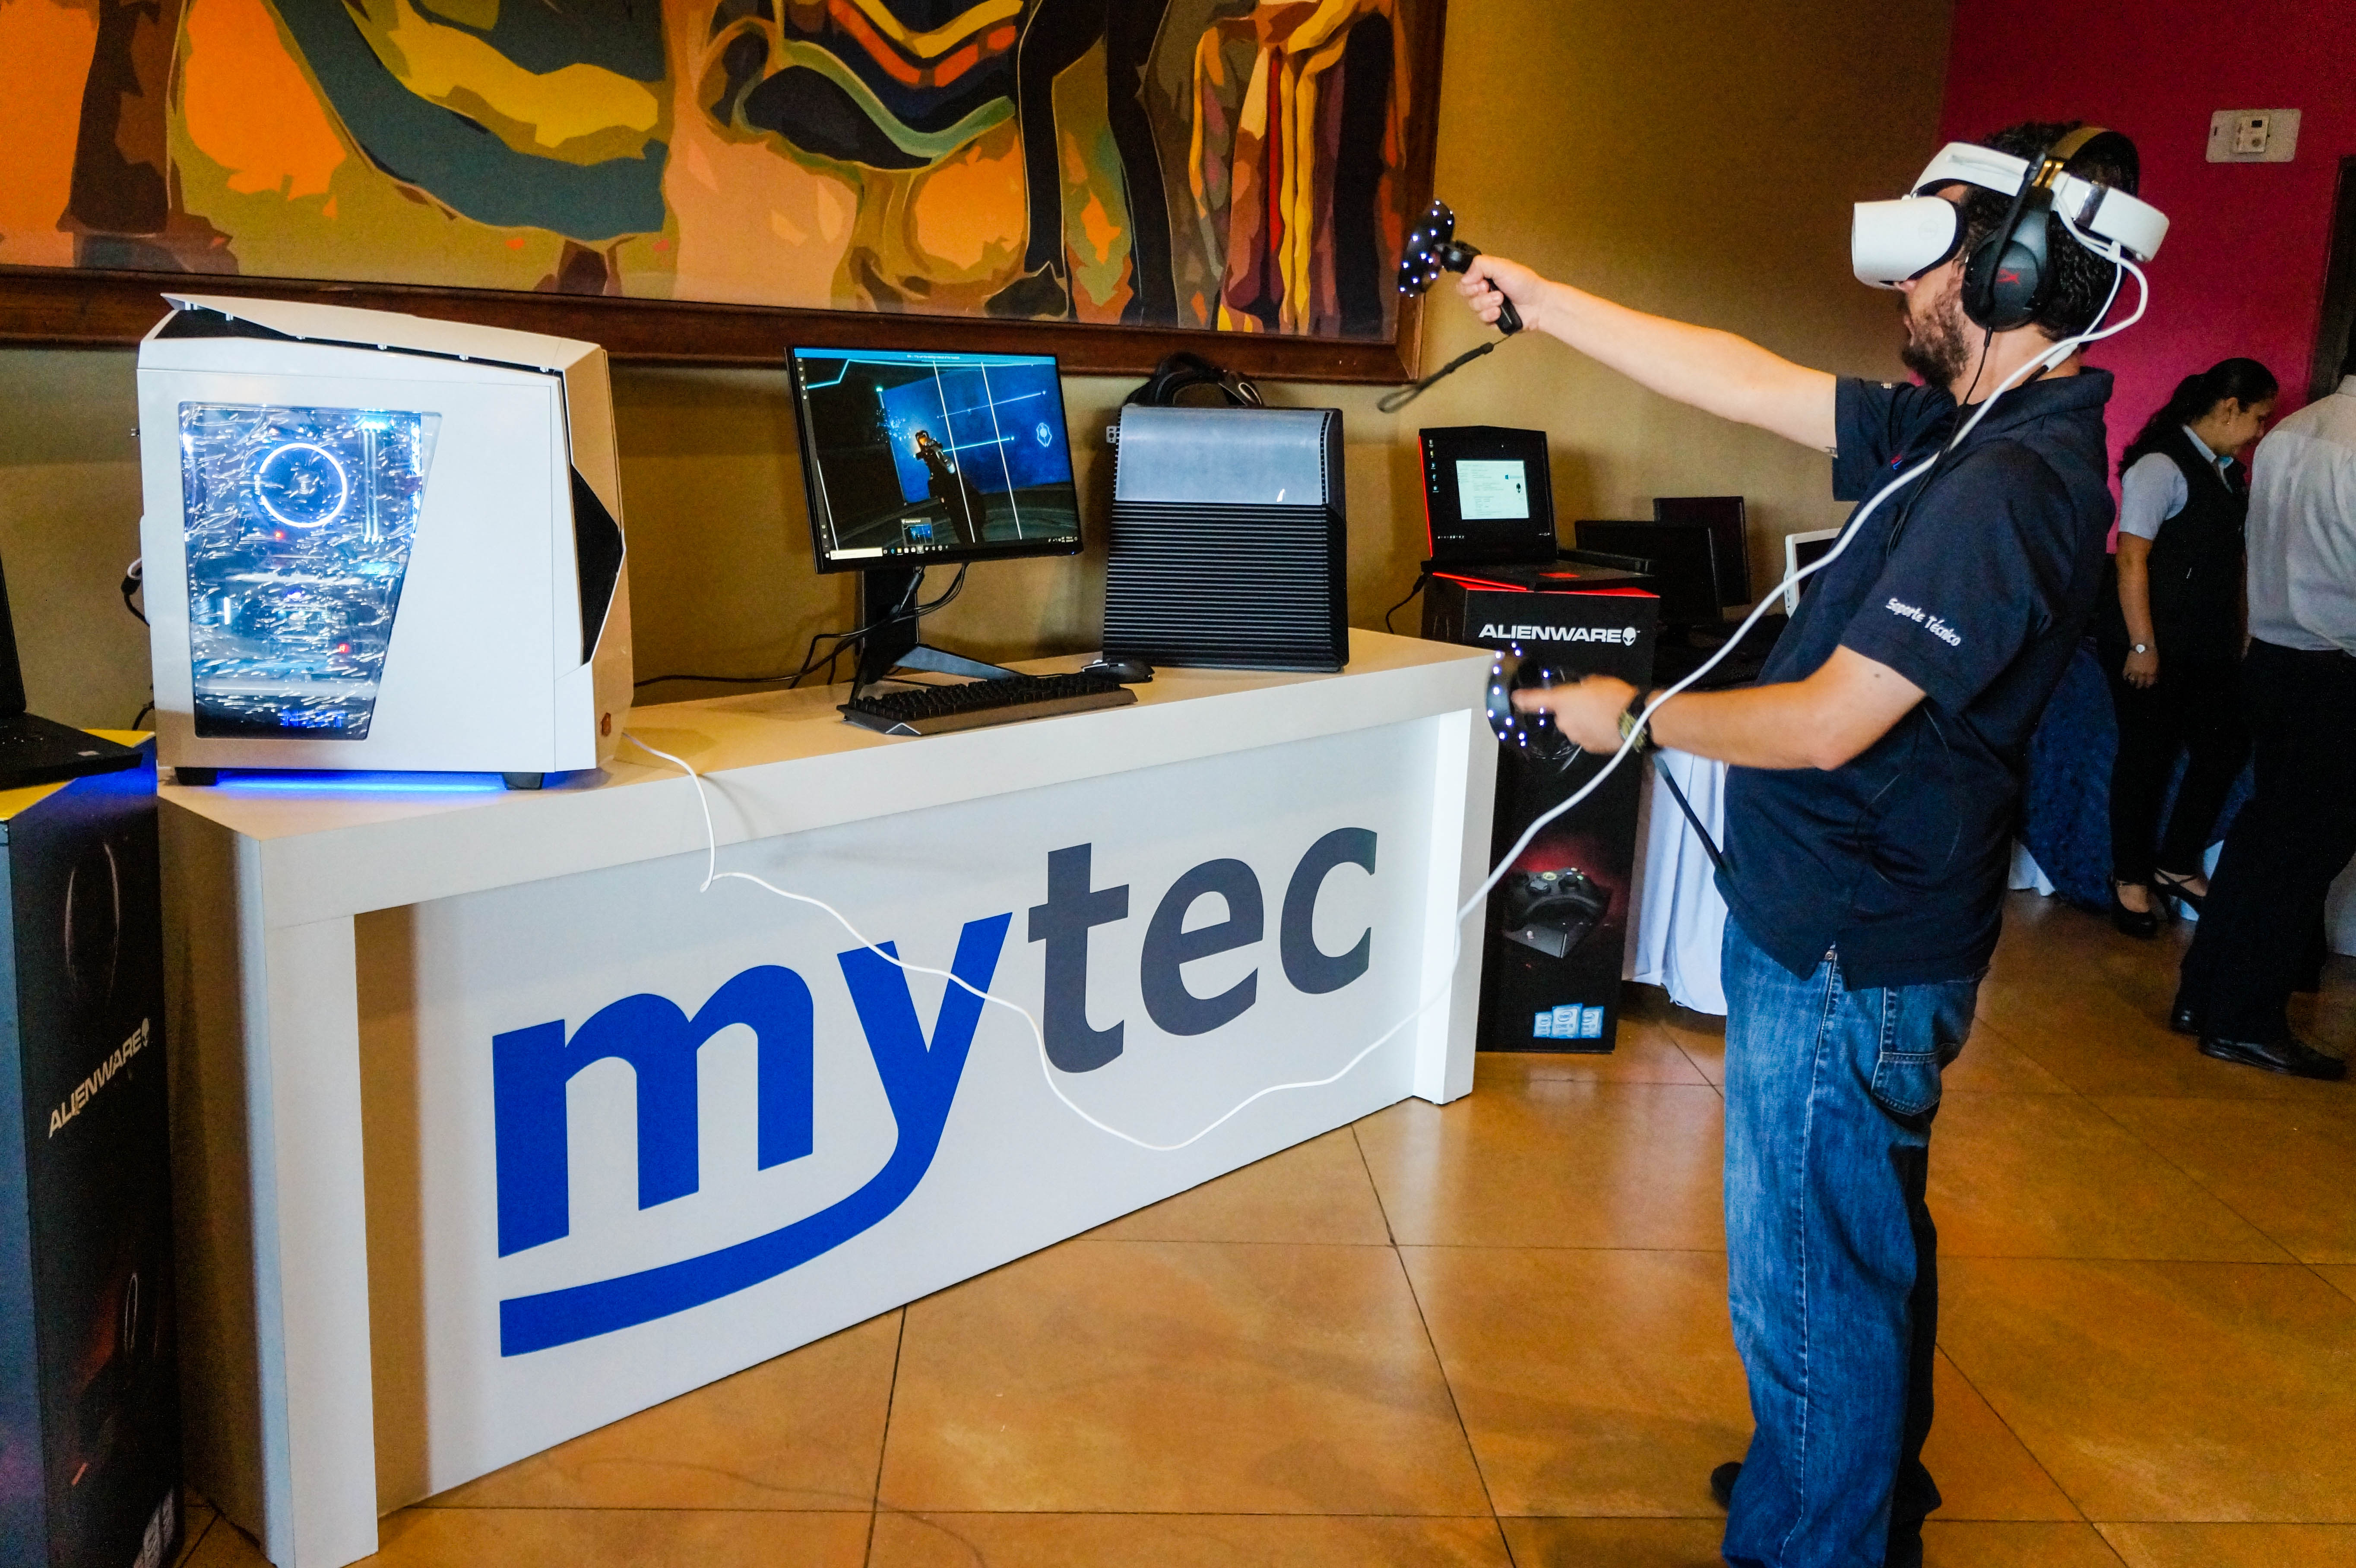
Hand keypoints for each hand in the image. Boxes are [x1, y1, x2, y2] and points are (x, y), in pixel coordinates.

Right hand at [1457, 254, 1539, 331]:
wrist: (1538, 305)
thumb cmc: (1525, 284)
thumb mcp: (1502, 267)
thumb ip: (1480, 265)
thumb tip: (1465, 277)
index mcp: (1485, 275)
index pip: (1463, 281)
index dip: (1469, 284)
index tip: (1482, 282)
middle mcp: (1484, 290)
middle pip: (1466, 295)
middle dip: (1480, 295)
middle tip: (1496, 291)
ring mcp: (1487, 306)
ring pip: (1473, 309)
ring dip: (1488, 304)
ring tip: (1502, 301)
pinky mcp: (1491, 320)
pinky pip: (1481, 321)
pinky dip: (1491, 316)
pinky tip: (1501, 313)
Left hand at [1511, 674, 1634, 751]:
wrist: (1635, 720)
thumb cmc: (1615, 697)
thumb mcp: (1596, 681)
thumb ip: (1582, 686)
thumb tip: (1581, 690)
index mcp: (1562, 700)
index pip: (1535, 700)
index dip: (1524, 699)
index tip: (1516, 699)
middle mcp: (1564, 721)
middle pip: (1561, 715)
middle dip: (1572, 710)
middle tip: (1591, 703)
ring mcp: (1575, 736)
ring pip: (1574, 727)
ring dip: (1583, 722)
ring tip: (1602, 715)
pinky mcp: (1588, 747)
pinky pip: (1586, 737)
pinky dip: (1593, 732)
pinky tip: (1607, 725)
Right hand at [2123, 647, 2158, 687]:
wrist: (2142, 646)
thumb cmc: (2152, 653)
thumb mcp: (2157, 663)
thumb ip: (2156, 672)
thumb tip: (2155, 678)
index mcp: (2150, 673)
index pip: (2149, 683)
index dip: (2147, 685)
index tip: (2146, 686)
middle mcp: (2142, 674)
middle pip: (2139, 684)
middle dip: (2139, 686)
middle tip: (2138, 686)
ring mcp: (2134, 671)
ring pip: (2132, 681)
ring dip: (2132, 682)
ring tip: (2132, 683)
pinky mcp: (2127, 667)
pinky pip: (2125, 675)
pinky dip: (2125, 677)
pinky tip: (2126, 678)